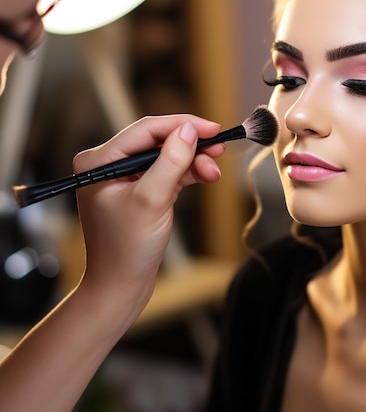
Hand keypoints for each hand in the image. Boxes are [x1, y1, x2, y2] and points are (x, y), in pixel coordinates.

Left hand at [72, 114, 224, 324]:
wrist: (122, 285)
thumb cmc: (126, 249)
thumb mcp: (152, 200)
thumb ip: (171, 162)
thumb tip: (188, 130)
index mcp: (99, 161)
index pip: (146, 130)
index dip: (182, 125)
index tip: (212, 128)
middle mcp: (109, 164)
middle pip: (158, 141)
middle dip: (191, 146)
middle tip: (219, 148)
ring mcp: (125, 178)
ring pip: (167, 156)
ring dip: (193, 161)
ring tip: (213, 171)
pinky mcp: (140, 190)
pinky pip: (168, 172)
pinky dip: (187, 173)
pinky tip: (205, 175)